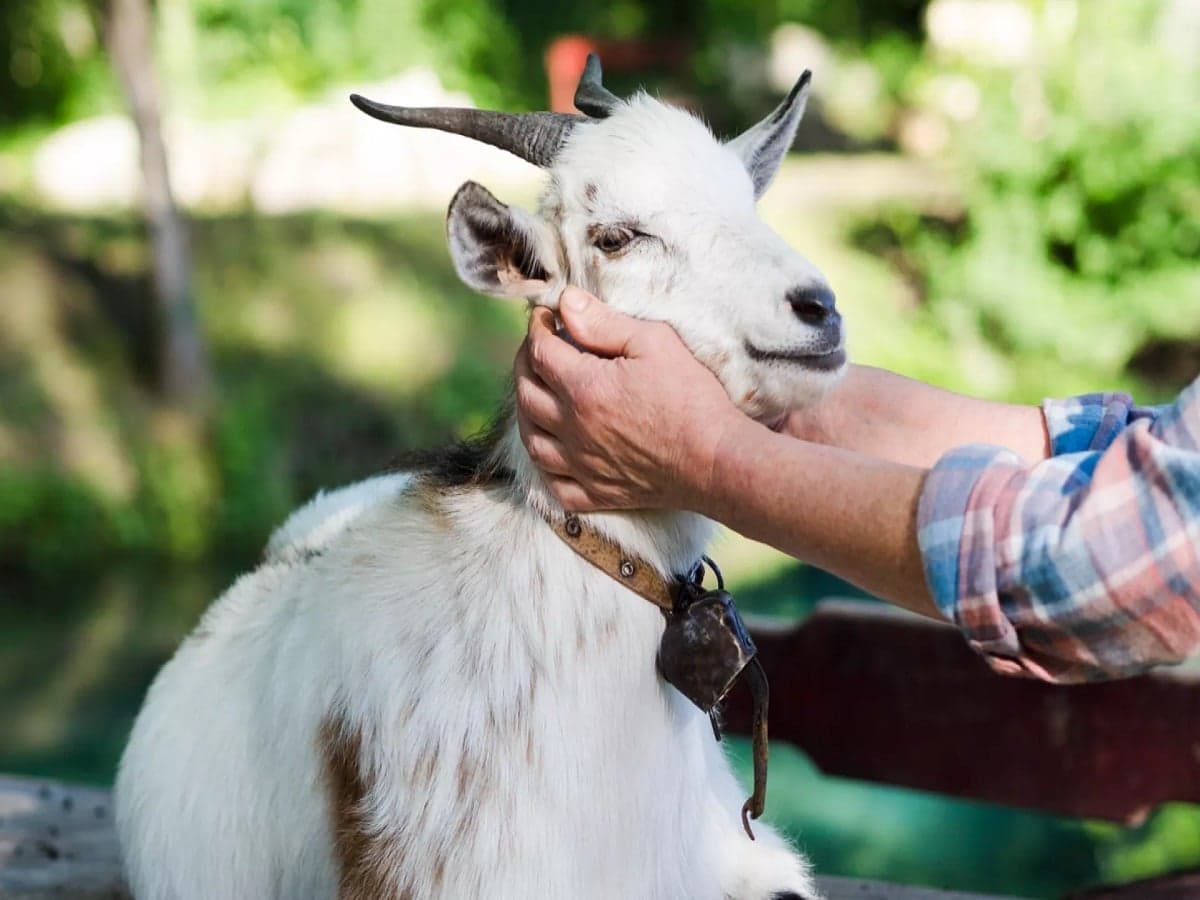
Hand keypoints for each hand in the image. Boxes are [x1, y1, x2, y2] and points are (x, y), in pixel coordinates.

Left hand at [514, 288, 740, 510]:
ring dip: (527, 412)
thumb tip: (566, 303)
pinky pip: (554, 485)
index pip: (540, 352)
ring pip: (532, 440)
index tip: (543, 318)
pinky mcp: (597, 494)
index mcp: (583, 388)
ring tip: (536, 394)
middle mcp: (573, 429)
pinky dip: (545, 467)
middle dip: (525, 364)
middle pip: (526, 394)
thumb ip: (604, 323)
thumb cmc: (691, 399)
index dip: (536, 329)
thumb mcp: (654, 343)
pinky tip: (553, 450)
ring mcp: (582, 466)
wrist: (716, 460)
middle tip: (536, 349)